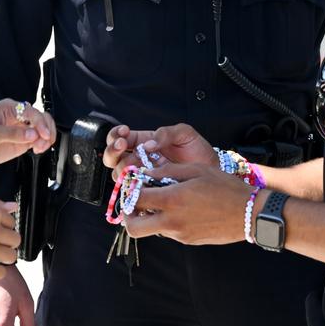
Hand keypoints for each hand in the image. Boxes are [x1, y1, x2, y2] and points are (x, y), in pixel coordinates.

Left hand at [0, 99, 55, 171]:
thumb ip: (13, 134)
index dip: (40, 122)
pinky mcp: (21, 142)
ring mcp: (20, 130)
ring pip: (42, 129)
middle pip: (41, 118)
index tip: (42, 134)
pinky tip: (38, 150)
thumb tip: (33, 134)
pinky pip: (38, 140)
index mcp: (10, 108)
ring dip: (46, 138)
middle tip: (44, 141)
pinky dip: (43, 145)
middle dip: (46, 129)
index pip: (31, 111)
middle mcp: (17, 117)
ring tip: (40, 148)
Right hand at [103, 123, 217, 180]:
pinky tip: (138, 183)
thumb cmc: (197, 150)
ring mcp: (142, 176)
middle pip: (113, 157)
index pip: (120, 138)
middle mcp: (139, 159)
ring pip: (119, 175)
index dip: (116, 136)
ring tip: (132, 166)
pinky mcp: (148, 191)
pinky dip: (130, 188)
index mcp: (143, 142)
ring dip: (121, 169)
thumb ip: (166, 133)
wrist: (211, 171)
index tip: (124, 133)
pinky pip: (133, 192)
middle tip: (122, 146)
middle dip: (113, 150)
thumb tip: (149, 143)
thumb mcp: (184, 134)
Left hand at [123, 161, 255, 244]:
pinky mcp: (188, 241)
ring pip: (150, 230)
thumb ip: (167, 170)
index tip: (133, 184)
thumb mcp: (196, 170)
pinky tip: (180, 209)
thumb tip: (145, 173)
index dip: (129, 191)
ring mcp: (180, 234)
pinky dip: (166, 222)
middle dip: (128, 216)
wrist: (249, 213)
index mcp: (172, 200)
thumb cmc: (225, 187)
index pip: (135, 200)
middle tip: (135, 203)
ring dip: (149, 218)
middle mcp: (172, 221)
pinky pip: (168, 232)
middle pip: (133, 228)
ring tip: (162, 202)